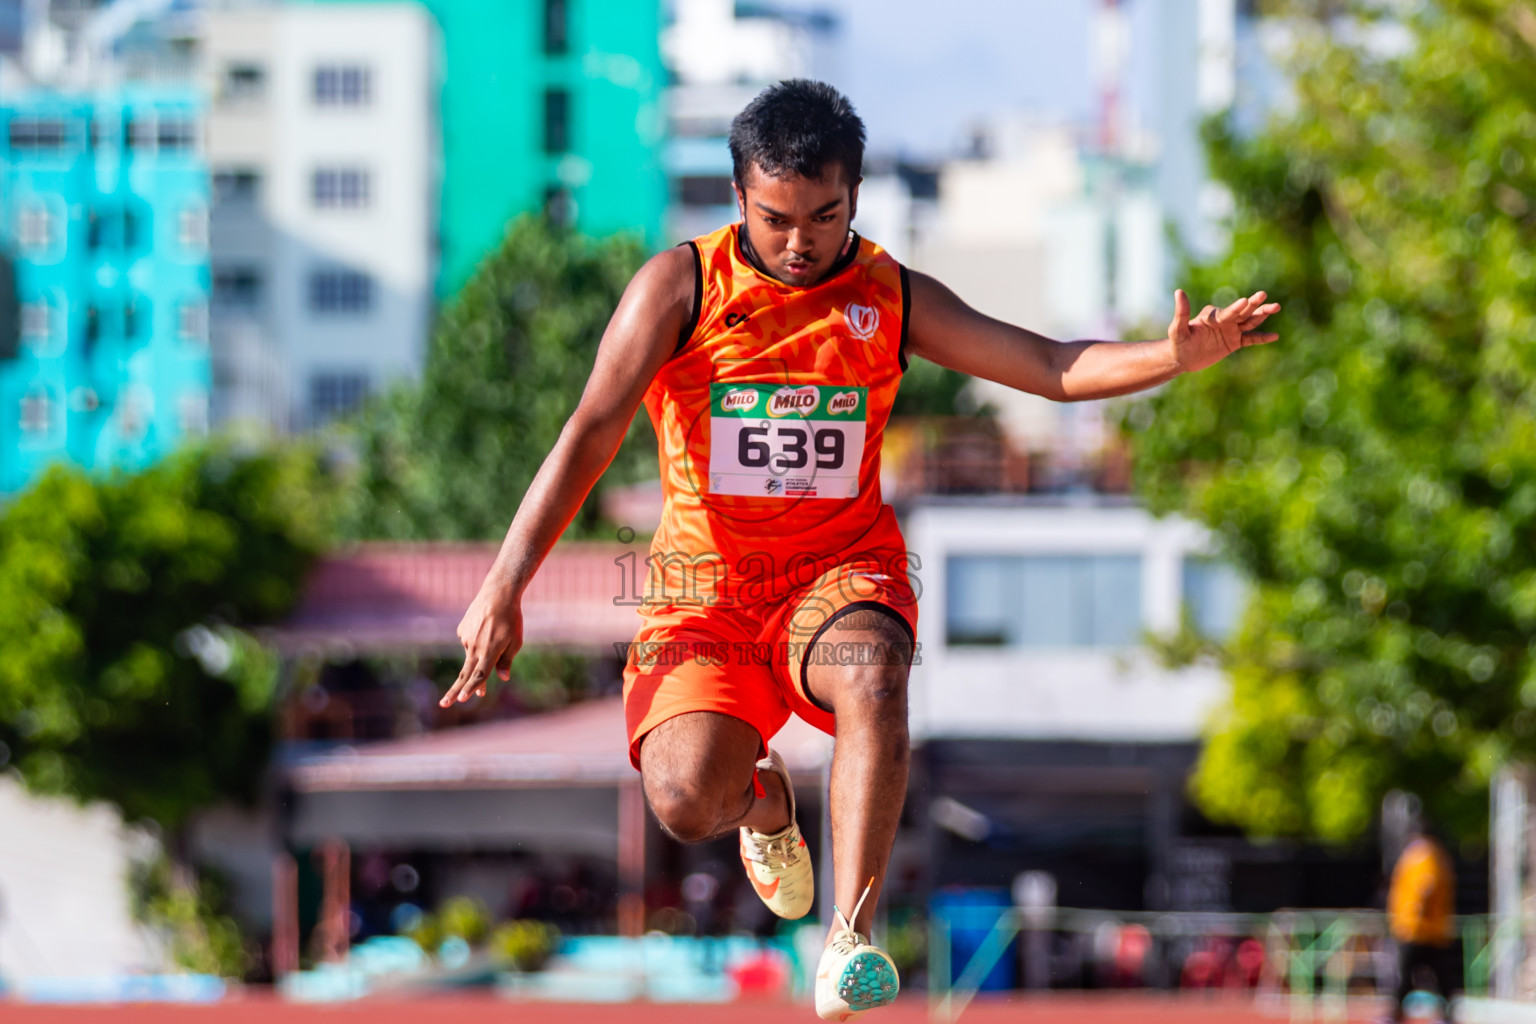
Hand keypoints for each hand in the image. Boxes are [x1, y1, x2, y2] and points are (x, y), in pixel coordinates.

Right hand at [440, 584, 523, 706]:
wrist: (498, 593)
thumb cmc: (511, 619)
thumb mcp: (515, 641)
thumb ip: (506, 661)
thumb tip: (503, 678)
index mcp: (489, 652)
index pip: (479, 675)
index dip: (471, 689)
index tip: (461, 700)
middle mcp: (475, 647)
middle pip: (464, 674)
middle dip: (453, 691)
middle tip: (443, 705)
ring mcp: (466, 638)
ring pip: (472, 655)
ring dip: (481, 655)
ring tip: (496, 632)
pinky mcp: (462, 630)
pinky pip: (469, 641)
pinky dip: (478, 640)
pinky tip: (487, 626)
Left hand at [1168, 289, 1280, 373]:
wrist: (1182, 358)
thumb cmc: (1178, 343)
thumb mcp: (1177, 330)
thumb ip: (1182, 313)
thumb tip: (1179, 291)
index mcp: (1212, 316)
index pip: (1227, 312)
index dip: (1235, 308)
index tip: (1245, 301)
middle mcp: (1224, 320)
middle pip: (1242, 312)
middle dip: (1253, 304)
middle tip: (1264, 295)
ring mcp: (1231, 330)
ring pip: (1249, 322)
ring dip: (1262, 315)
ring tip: (1276, 306)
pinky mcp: (1234, 342)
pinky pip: (1250, 339)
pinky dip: (1262, 338)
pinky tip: (1275, 336)